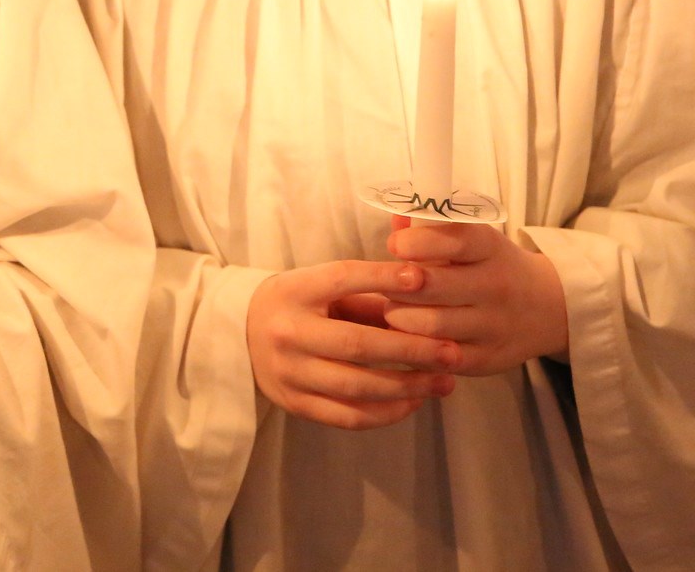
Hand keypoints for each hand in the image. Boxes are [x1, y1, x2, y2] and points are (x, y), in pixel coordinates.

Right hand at [246, 260, 458, 430]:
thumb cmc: (298, 304)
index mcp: (296, 291)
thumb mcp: (321, 286)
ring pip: (357, 387)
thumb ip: (367, 293)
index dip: (382, 277)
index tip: (423, 278)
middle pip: (358, 344)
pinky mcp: (295, 404)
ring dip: (407, 387)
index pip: (342, 278)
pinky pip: (348, 416)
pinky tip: (413, 403)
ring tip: (443, 383)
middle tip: (453, 353)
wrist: (241, 334)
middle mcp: (289, 332)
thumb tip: (424, 295)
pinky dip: (386, 413)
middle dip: (412, 350)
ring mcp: (290, 372)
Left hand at [382, 218, 568, 373]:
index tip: (395, 245)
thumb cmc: (490, 265)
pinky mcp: (486, 359)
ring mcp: (494, 325)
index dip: (417, 242)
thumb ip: (430, 229)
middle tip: (384, 283)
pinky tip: (407, 335)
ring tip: (393, 309)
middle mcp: (496, 286)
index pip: (454, 240)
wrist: (545, 307)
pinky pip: (440, 356)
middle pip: (433, 286)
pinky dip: (415, 346)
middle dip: (397, 284)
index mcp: (490, 248)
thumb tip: (395, 222)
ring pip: (432, 324)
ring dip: (399, 316)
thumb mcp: (472, 239)